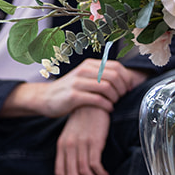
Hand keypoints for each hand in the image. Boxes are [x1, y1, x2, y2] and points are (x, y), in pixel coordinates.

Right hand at [4, 58, 145, 118]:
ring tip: (114, 103)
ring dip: (115, 98)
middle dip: (123, 89)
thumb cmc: (70, 91)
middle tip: (122, 98)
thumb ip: (101, 76)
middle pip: (114, 76)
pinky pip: (97, 99)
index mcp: (89, 65)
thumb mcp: (84, 78)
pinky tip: (108, 109)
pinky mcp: (73, 96)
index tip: (128, 89)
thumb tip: (126, 79)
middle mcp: (83, 71)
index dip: (126, 79)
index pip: (116, 67)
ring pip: (107, 87)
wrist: (46, 98)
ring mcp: (77, 83)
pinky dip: (107, 105)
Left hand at [55, 106, 111, 174]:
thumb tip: (76, 169)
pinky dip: (100, 174)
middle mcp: (69, 146)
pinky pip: (95, 165)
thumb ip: (71, 150)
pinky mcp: (94, 142)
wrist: (92, 102)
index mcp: (61, 146)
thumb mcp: (72, 135)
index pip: (60, 173)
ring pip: (84, 173)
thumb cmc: (84, 120)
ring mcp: (81, 144)